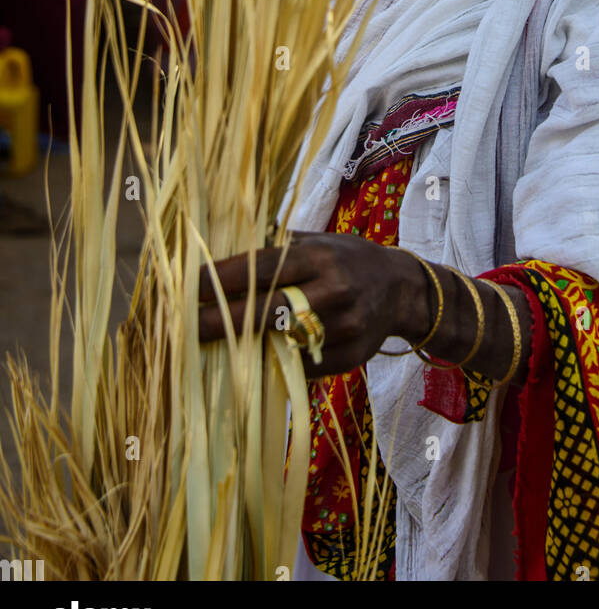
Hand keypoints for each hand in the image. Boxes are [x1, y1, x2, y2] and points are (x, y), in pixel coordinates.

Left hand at [198, 231, 427, 376]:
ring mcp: (345, 327)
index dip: (222, 279)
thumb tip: (224, 253)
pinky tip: (251, 363)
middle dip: (222, 322)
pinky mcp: (351, 357)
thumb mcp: (319, 241)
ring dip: (245, 349)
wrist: (402, 289)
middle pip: (269, 311)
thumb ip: (277, 248)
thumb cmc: (348, 259)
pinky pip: (303, 366)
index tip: (188, 287)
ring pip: (284, 344)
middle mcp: (335, 290)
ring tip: (211, 350)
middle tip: (186, 329)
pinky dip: (276, 365)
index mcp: (321, 256)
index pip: (263, 268)